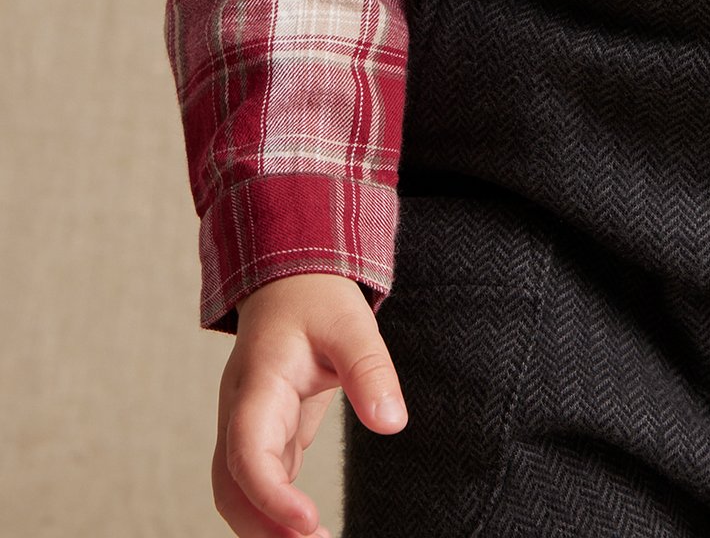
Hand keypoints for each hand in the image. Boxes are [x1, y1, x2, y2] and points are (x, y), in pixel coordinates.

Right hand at [212, 271, 406, 537]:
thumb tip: (393, 422)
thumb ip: (369, 370)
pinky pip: (259, 483)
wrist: (290, 281)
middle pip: (231, 485)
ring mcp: (246, 426)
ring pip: (238, 491)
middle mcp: (241, 411)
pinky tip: (307, 531)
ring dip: (267, 526)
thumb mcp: (351, 324)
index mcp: (257, 383)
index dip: (270, 493)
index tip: (307, 522)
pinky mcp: (264, 436)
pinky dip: (276, 514)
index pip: (246, 448)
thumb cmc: (316, 299)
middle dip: (264, 526)